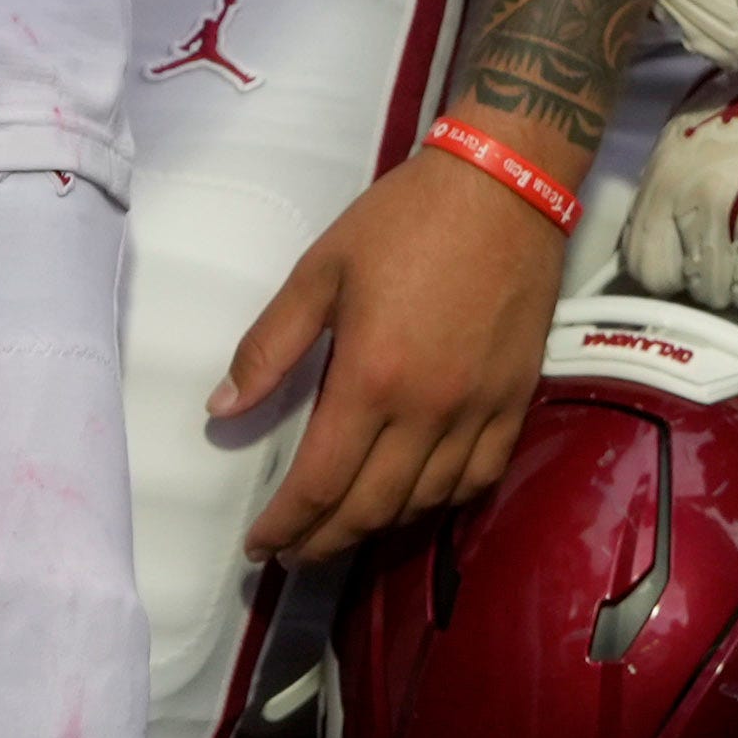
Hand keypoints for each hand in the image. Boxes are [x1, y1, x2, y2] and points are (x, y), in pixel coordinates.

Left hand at [220, 141, 577, 561]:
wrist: (503, 186)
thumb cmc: (404, 220)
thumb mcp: (321, 271)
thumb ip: (269, 346)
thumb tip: (222, 408)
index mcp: (371, 378)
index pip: (319, 483)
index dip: (285, 525)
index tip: (261, 546)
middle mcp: (427, 409)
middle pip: (371, 508)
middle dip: (325, 541)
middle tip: (294, 551)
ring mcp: (478, 409)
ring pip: (426, 502)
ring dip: (379, 526)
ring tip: (347, 526)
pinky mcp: (515, 398)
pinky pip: (480, 477)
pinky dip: (444, 501)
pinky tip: (419, 497)